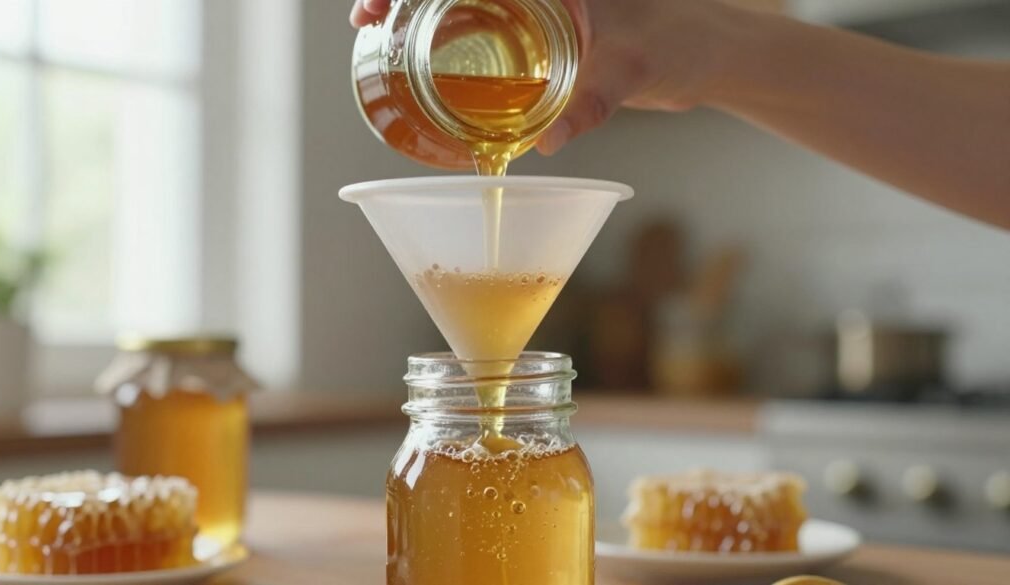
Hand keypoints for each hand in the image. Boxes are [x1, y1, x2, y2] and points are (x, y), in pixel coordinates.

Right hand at [348, 0, 741, 152]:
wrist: (706, 53)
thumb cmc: (679, 41)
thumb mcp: (636, 67)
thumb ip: (595, 101)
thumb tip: (547, 142)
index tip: (382, 2)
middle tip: (367, 21)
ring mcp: (531, 12)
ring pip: (457, 7)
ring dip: (414, 21)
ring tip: (377, 43)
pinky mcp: (535, 39)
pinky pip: (477, 36)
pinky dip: (444, 47)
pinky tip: (420, 72)